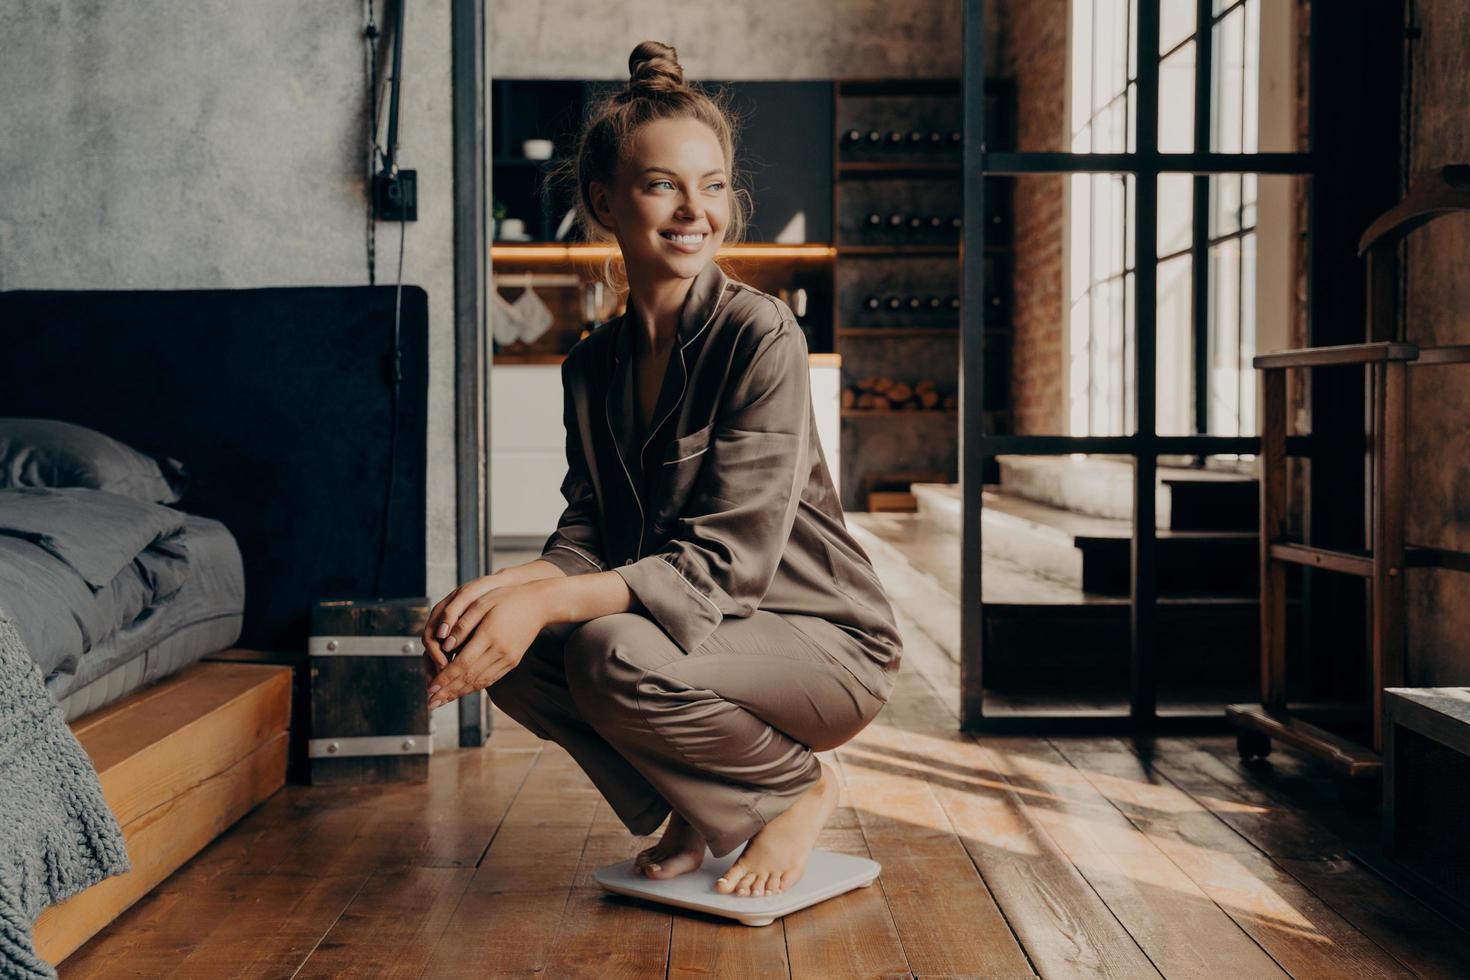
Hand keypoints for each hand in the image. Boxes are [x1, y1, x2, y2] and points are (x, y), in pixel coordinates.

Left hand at [426, 582, 549, 709]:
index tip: (430, 689)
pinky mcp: (513, 662)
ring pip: (480, 681)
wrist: (539, 604)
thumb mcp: (482, 604)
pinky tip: (462, 691)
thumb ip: (462, 625)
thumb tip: (445, 646)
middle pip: (469, 677)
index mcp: (490, 635)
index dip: (445, 678)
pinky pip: (491, 679)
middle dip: (448, 692)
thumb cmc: (506, 599)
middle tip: (431, 703)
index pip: (462, 663)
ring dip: (460, 693)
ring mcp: (508, 659)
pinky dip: (474, 687)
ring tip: (443, 701)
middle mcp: (500, 651)